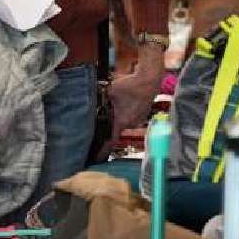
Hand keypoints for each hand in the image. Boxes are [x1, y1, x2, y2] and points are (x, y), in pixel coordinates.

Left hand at [102, 43, 163, 158]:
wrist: (149, 80)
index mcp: (121, 121)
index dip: (103, 150)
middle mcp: (130, 124)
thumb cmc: (129, 86)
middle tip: (103, 117)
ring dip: (119, 116)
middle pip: (116, 128)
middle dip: (110, 124)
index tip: (96, 158)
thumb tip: (89, 102)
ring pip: (124, 121)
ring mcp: (138, 120)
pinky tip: (126, 101)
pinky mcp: (143, 114)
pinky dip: (127, 112)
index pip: (111, 141)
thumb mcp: (109, 92)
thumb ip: (100, 100)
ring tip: (118, 104)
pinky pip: (131, 116)